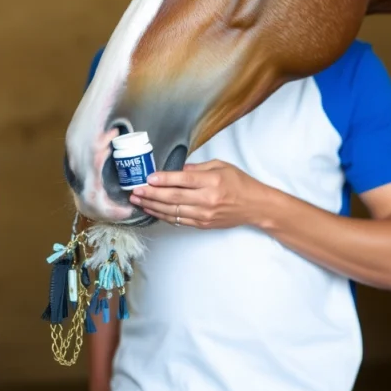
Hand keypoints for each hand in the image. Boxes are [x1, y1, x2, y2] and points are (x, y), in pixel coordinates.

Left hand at [127, 160, 268, 229]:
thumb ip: (198, 168)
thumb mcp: (221, 166)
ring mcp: (204, 214)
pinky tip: (153, 210)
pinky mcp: (203, 224)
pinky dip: (164, 216)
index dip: (164, 179)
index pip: (183, 180)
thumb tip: (178, 170)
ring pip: (173, 211)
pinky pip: (179, 220)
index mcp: (212, 181)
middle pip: (173, 198)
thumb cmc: (240, 183)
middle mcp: (207, 199)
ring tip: (138, 201)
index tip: (148, 178)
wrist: (255, 206)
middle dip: (151, 194)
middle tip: (136, 191)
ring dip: (153, 206)